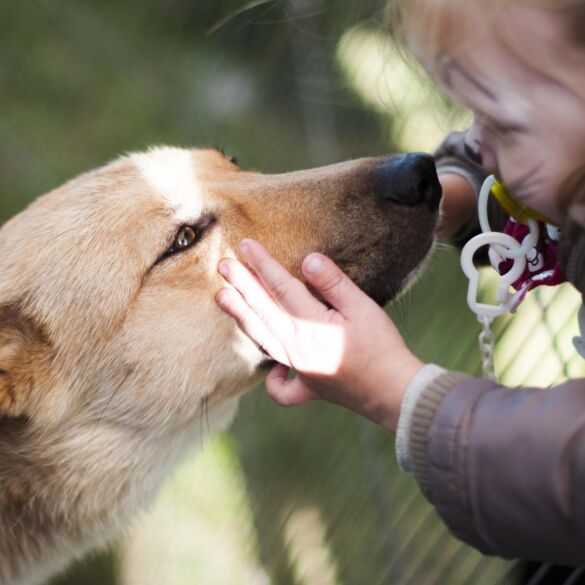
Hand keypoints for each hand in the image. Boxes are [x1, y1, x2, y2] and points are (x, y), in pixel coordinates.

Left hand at [216, 240, 423, 432]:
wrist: (395, 392)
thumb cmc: (381, 347)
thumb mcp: (362, 307)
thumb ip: (333, 283)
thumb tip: (308, 259)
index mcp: (310, 325)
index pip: (280, 287)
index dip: (262, 264)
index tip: (245, 245)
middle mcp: (296, 347)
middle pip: (262, 310)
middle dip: (241, 285)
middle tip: (222, 265)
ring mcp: (299, 368)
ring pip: (262, 339)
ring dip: (240, 316)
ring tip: (222, 298)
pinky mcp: (309, 387)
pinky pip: (282, 388)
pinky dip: (273, 379)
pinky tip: (274, 369)